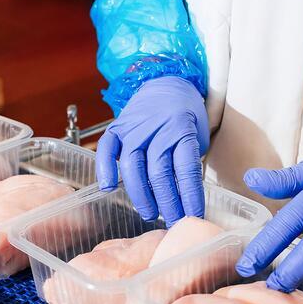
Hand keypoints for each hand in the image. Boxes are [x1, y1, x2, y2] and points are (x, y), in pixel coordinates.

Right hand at [96, 76, 208, 225]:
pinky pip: (107, 149)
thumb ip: (189, 163)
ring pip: (134, 167)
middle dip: (168, 203)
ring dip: (141, 195)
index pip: (186, 169)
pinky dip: (105, 168)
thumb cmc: (186, 115)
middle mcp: (157, 129)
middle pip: (159, 173)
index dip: (190, 196)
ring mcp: (134, 127)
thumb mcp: (197, 136)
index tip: (194, 215)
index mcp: (182, 130)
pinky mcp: (117, 127)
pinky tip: (108, 187)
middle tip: (173, 220)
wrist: (168, 83)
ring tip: (150, 213)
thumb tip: (186, 201)